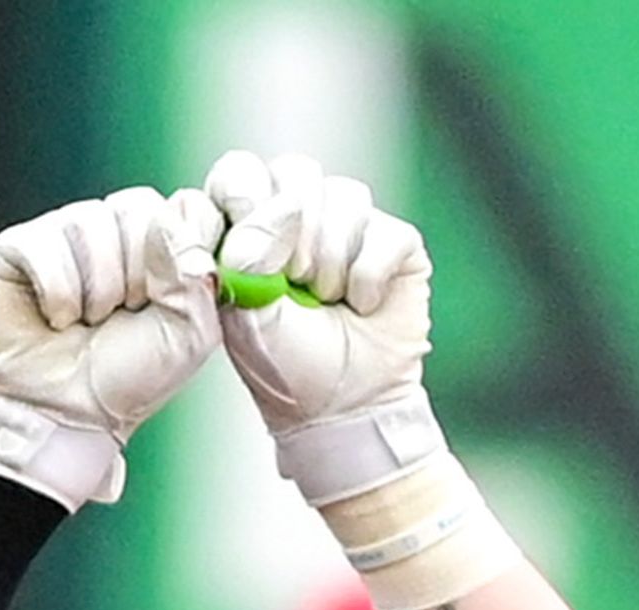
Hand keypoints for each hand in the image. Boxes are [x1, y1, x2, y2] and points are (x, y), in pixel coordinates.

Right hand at [0, 182, 226, 511]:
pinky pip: (47, 245)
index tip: (166, 302)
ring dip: (96, 293)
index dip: (180, 255)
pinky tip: (57, 318)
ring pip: (91, 224)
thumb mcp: (187, 337)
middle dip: (136, 278)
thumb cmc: (127, 379)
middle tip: (122, 317)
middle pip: (138, 208)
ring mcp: (65, 230)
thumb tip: (172, 220)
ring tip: (88, 321)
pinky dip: (58, 295)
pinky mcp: (20, 244)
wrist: (68, 416)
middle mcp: (114, 227)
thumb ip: (197, 276)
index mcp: (161, 242)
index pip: (186, 205)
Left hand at [201, 150, 435, 454]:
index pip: (242, 171)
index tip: (246, 250)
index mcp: (253, 222)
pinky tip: (362, 307)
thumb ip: (248, 254)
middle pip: (296, 174)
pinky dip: (368, 279)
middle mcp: (302, 212)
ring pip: (344, 198)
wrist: (340, 408)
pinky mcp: (396, 241)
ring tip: (327, 304)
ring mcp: (352, 222)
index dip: (245, 198)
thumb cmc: (285, 364)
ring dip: (330, 264)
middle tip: (295, 288)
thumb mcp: (245, 313)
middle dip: (293, 238)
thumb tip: (286, 204)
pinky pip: (384, 233)